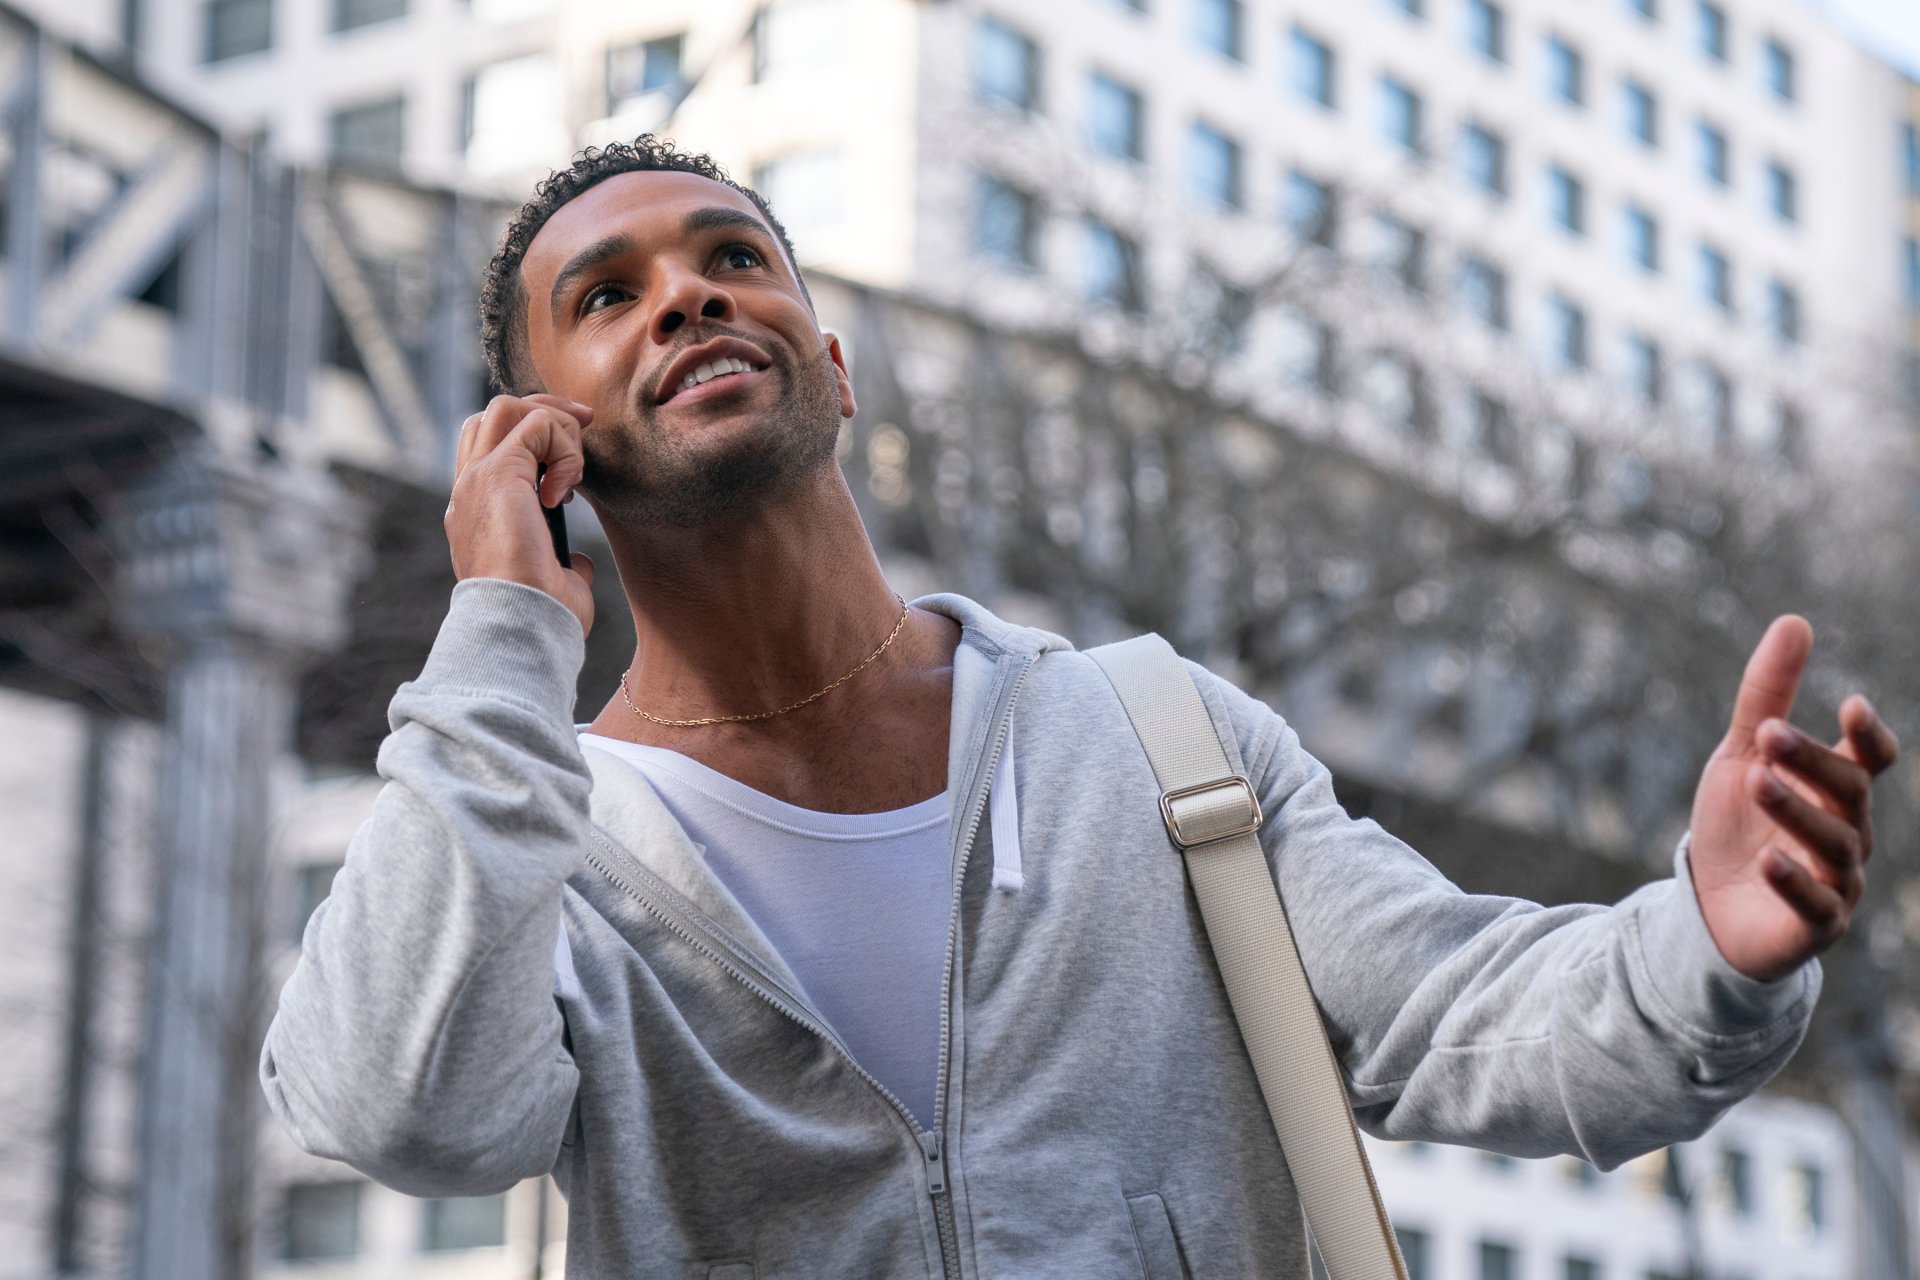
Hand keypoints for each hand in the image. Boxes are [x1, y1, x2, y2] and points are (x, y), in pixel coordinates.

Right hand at [446, 394, 596, 634]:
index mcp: (476, 513)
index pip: (492, 447)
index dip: (536, 439)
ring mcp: (477, 479)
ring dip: (554, 423)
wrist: (521, 624)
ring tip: (574, 466)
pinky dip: (565, 449)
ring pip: (507, 407)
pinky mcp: (498, 474)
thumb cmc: (539, 616)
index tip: (574, 462)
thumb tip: (575, 565)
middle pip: (494, 414)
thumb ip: (558, 563)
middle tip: (584, 427)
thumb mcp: (552, 583)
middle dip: (545, 412)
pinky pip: (537, 426)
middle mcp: (470, 490)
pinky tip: (568, 492)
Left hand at [1687, 616, 1899, 981]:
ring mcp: (1837, 882)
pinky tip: (1766, 860)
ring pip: (1833, 844)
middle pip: (1848, 792)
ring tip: (1758, 781)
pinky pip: (1815, 905)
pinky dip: (1793, 883)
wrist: (1709, 908)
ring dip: (1796, 810)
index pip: (1870, 760)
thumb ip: (1767, 697)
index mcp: (1834, 792)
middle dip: (1811, 762)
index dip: (1869, 736)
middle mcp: (1848, 833)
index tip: (1852, 706)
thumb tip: (1794, 622)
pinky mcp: (1815, 926)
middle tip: (1767, 736)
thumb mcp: (1741, 757)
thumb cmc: (1736, 827)